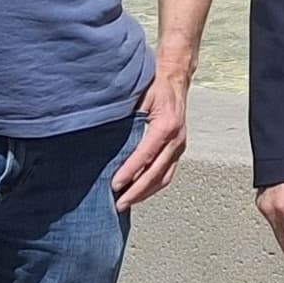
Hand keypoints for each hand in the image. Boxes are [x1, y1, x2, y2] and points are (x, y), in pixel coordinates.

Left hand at [110, 72, 189, 211]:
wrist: (176, 79)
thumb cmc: (154, 86)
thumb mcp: (138, 97)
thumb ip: (126, 116)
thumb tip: (104, 134)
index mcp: (165, 125)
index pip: (145, 155)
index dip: (130, 172)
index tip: (115, 185)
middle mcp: (176, 138)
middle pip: (156, 172)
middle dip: (137, 191)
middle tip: (119, 203)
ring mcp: (179, 146)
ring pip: (164, 177)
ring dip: (145, 192)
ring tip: (127, 202)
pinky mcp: (178, 149)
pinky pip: (167, 173)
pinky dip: (153, 185)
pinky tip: (140, 192)